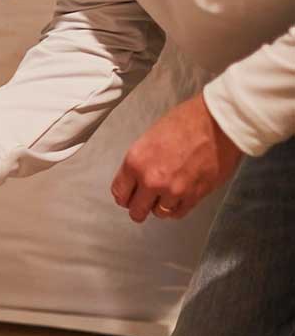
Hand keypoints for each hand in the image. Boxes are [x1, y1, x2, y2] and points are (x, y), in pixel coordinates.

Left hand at [111, 93, 242, 222]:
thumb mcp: (149, 138)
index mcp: (135, 162)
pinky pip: (178, 213)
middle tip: (142, 202)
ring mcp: (174, 191)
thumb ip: (139, 162)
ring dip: (159, 206)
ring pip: (158, 213)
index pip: (119, 192)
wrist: (217, 123)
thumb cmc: (185, 122)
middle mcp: (152, 180)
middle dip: (137, 207)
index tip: (127, 196)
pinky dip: (176, 208)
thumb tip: (135, 178)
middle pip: (136, 210)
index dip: (123, 195)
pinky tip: (176, 199)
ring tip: (163, 196)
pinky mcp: (194, 196)